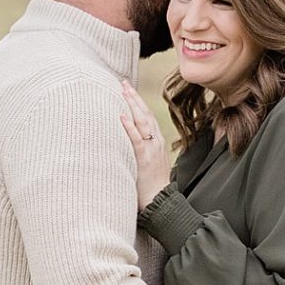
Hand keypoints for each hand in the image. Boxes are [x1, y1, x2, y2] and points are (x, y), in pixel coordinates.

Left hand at [119, 81, 172, 210]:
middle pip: (145, 114)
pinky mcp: (144, 159)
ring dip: (132, 104)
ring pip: (142, 121)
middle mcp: (155, 141)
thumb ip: (141, 150)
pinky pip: (136, 140)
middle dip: (134, 97)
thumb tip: (127, 142)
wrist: (161, 201)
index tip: (129, 89)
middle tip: (123, 82)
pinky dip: (129, 127)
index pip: (147, 116)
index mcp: (156, 141)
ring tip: (122, 91)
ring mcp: (150, 149)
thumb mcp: (148, 163)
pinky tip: (122, 116)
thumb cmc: (152, 185)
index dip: (138, 102)